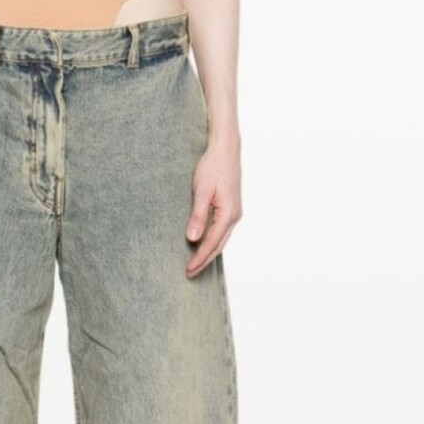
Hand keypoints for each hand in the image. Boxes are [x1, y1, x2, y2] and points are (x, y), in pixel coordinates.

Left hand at [185, 135, 241, 277]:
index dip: (200, 258)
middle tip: (189, 273)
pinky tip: (203, 246)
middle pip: (218, 245)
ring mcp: (234, 213)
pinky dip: (212, 242)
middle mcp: (234, 216)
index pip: (212, 243)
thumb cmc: (212, 167)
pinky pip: (221, 231)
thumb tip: (192, 238)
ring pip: (221, 240)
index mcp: (228, 213)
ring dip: (208, 253)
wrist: (225, 150)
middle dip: (204, 261)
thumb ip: (198, 215)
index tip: (188, 270)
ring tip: (194, 264)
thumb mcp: (201, 191)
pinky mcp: (230, 208)